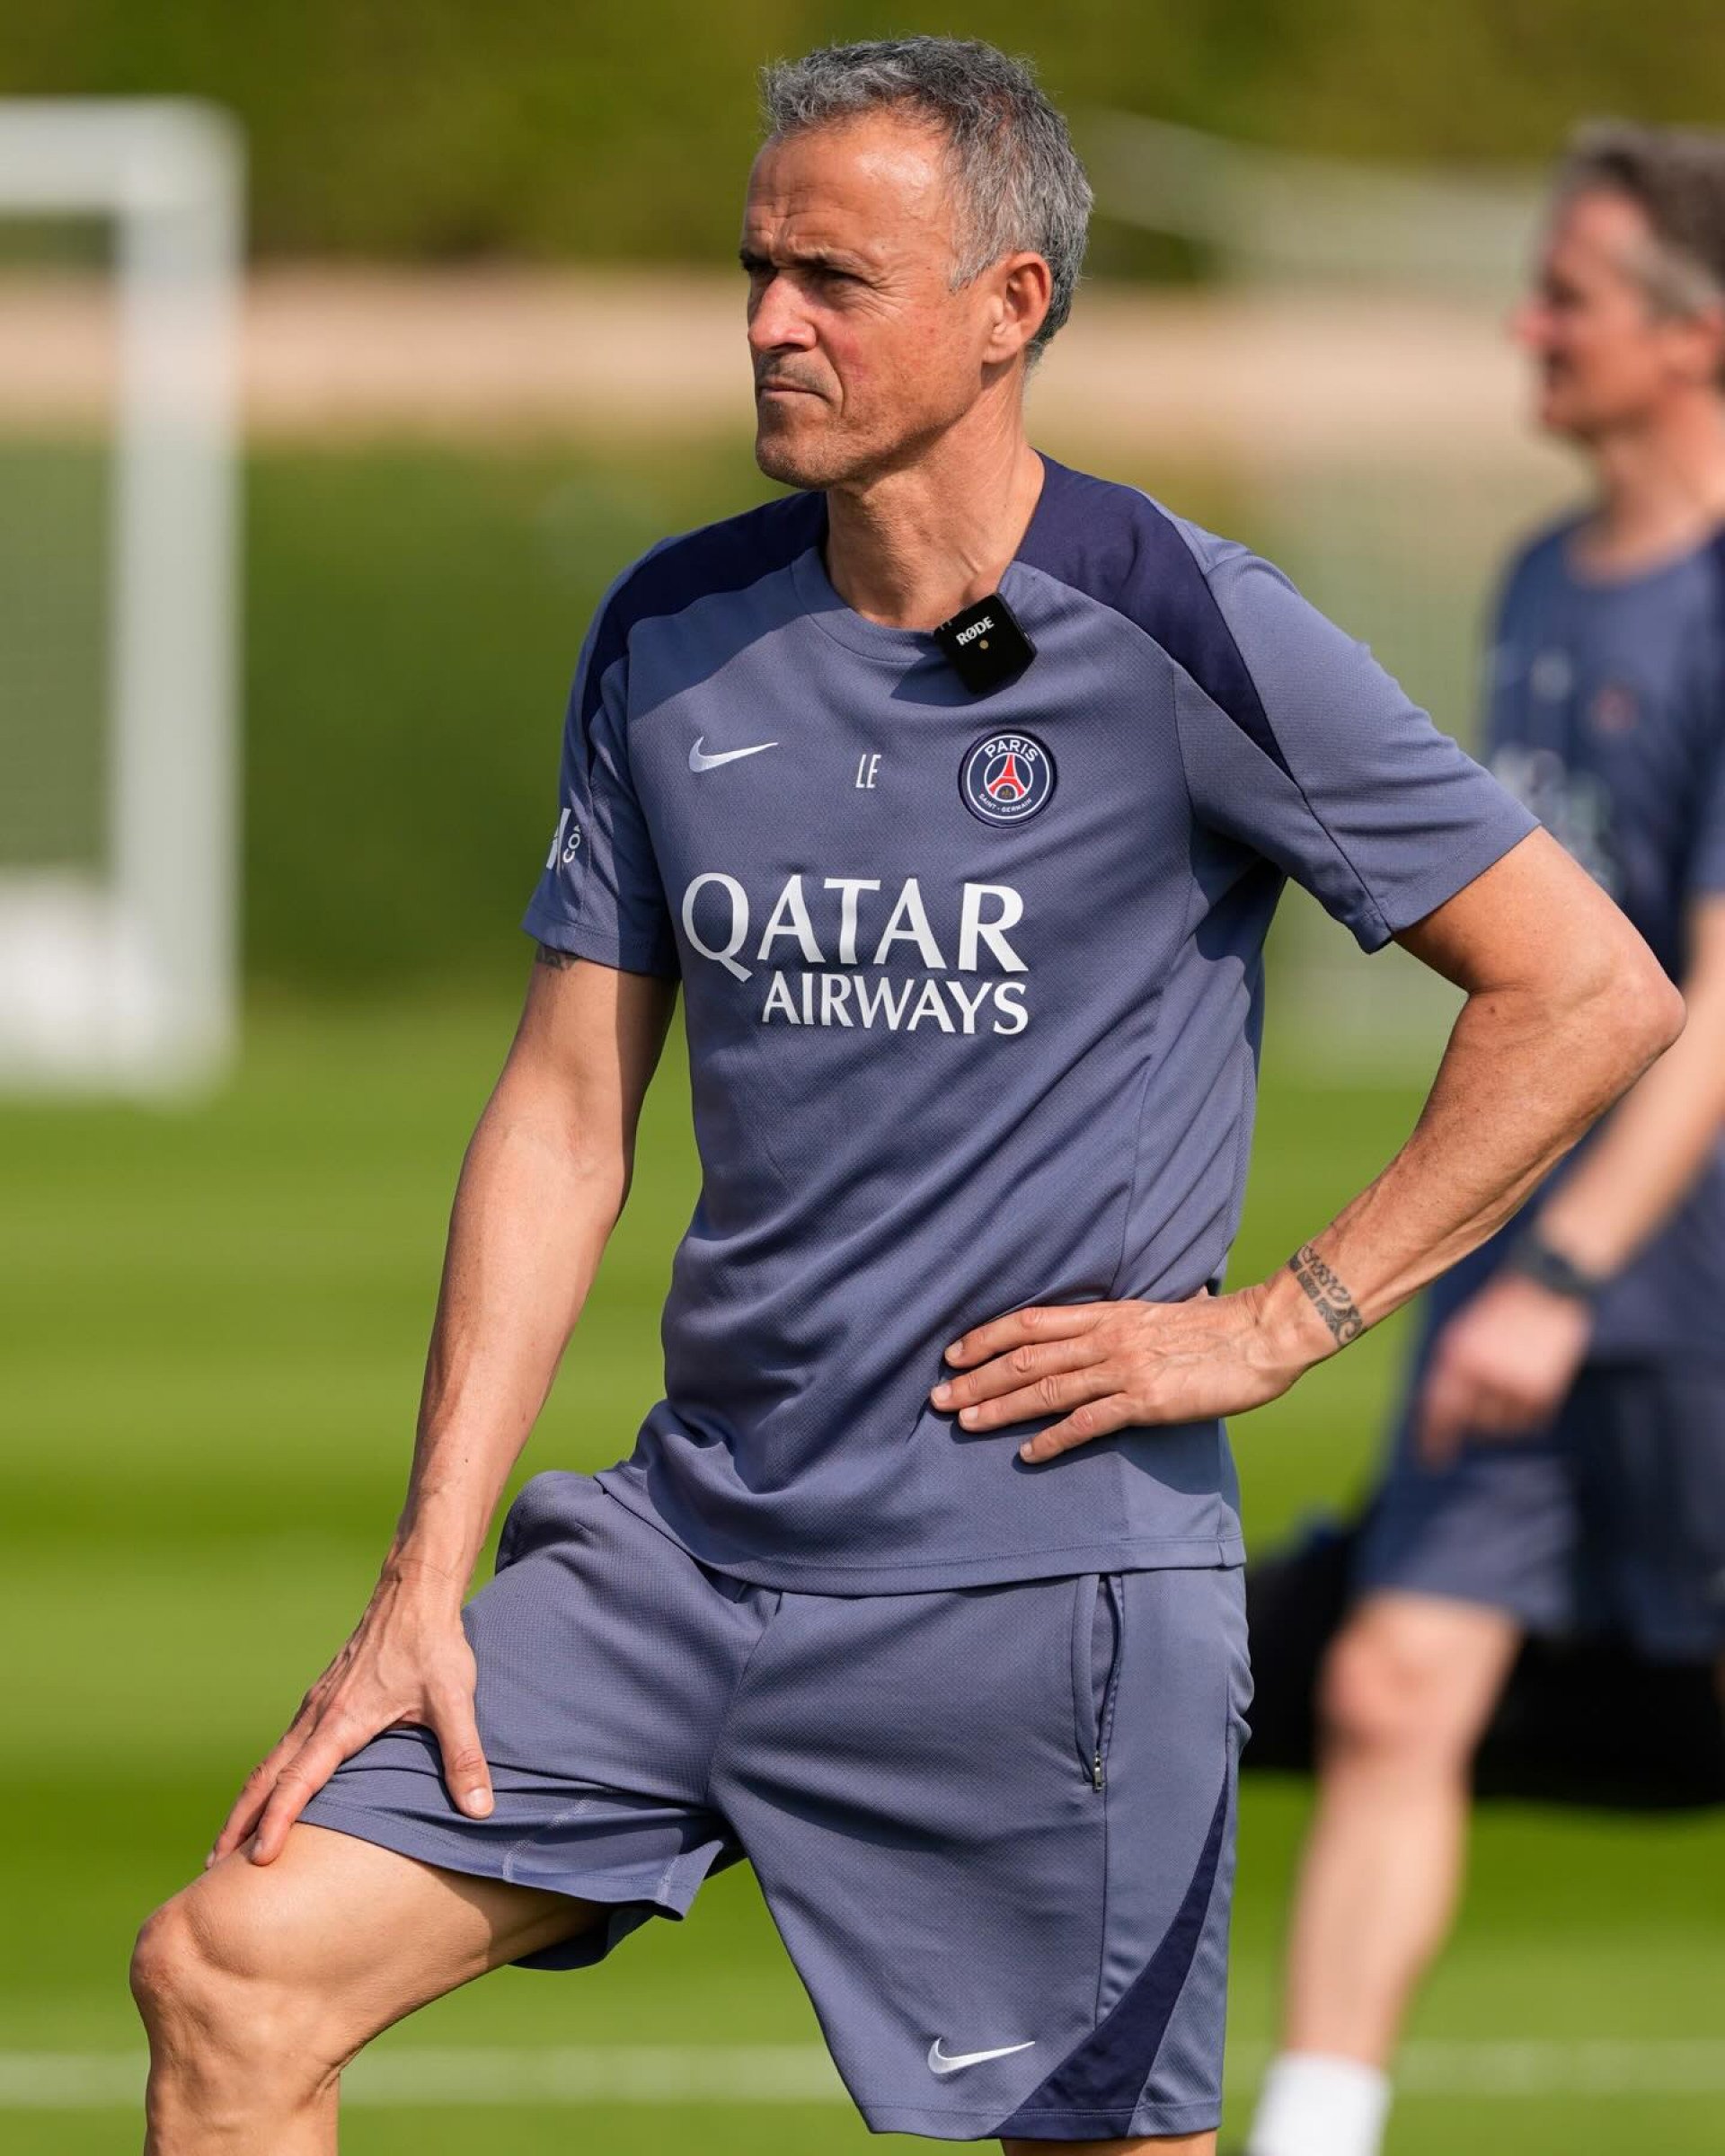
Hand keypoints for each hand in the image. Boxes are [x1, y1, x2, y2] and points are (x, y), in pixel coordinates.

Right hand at [206, 1559, 493, 1868]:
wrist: (415, 1593)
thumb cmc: (433, 1645)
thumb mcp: (455, 1698)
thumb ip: (464, 1755)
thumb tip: (481, 1811)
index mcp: (341, 1721)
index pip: (298, 1780)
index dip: (278, 1822)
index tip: (257, 1860)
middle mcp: (318, 1715)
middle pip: (266, 1776)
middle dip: (239, 1821)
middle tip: (213, 1868)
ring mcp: (316, 1705)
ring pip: (271, 1760)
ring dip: (249, 1801)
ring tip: (231, 1844)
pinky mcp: (324, 1698)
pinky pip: (285, 1745)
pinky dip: (268, 1777)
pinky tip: (272, 1793)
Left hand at [930, 1289, 1304, 1462]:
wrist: (1263, 1333)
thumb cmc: (1218, 1325)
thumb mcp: (1160, 1313)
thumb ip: (1127, 1323)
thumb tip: (1109, 1325)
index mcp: (1107, 1314)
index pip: (1031, 1323)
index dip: (987, 1337)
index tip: (953, 1353)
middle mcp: (1106, 1338)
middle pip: (1025, 1358)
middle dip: (977, 1379)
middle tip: (939, 1398)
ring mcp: (1124, 1369)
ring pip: (1046, 1390)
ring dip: (1000, 1408)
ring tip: (965, 1423)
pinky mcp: (1145, 1401)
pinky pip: (1088, 1423)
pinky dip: (1053, 1440)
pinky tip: (1028, 1454)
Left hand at [1415, 1273, 1592, 1466]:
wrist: (1545, 1286)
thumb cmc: (1500, 1311)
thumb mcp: (1464, 1333)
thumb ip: (1452, 1371)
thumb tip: (1441, 1413)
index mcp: (1455, 1356)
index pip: (1438, 1409)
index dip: (1434, 1439)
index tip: (1432, 1463)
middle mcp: (1481, 1373)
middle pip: (1474, 1424)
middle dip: (1478, 1422)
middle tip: (1491, 1402)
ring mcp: (1512, 1384)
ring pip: (1504, 1427)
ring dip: (1506, 1416)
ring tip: (1514, 1380)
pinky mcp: (1542, 1390)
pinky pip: (1531, 1423)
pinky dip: (1530, 1414)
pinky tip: (1532, 1384)